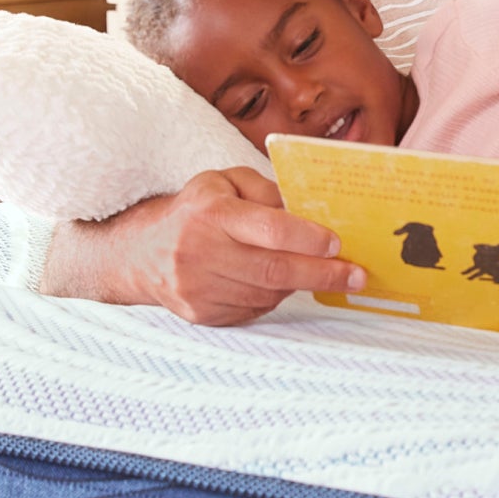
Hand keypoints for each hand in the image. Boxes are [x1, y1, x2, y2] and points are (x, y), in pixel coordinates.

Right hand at [44, 167, 365, 325]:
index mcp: (211, 214)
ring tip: (319, 273)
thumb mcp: (225, 182)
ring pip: (267, 295)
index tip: (337, 243)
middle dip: (322, 274)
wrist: (142, 252)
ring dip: (299, 285)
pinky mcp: (202, 314)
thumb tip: (307, 210)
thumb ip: (267, 190)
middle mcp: (201, 253)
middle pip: (274, 271)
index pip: (270, 230)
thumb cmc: (196, 211)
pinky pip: (252, 310)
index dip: (309, 239)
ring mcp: (199, 289)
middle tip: (356, 275)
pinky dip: (273, 298)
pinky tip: (279, 284)